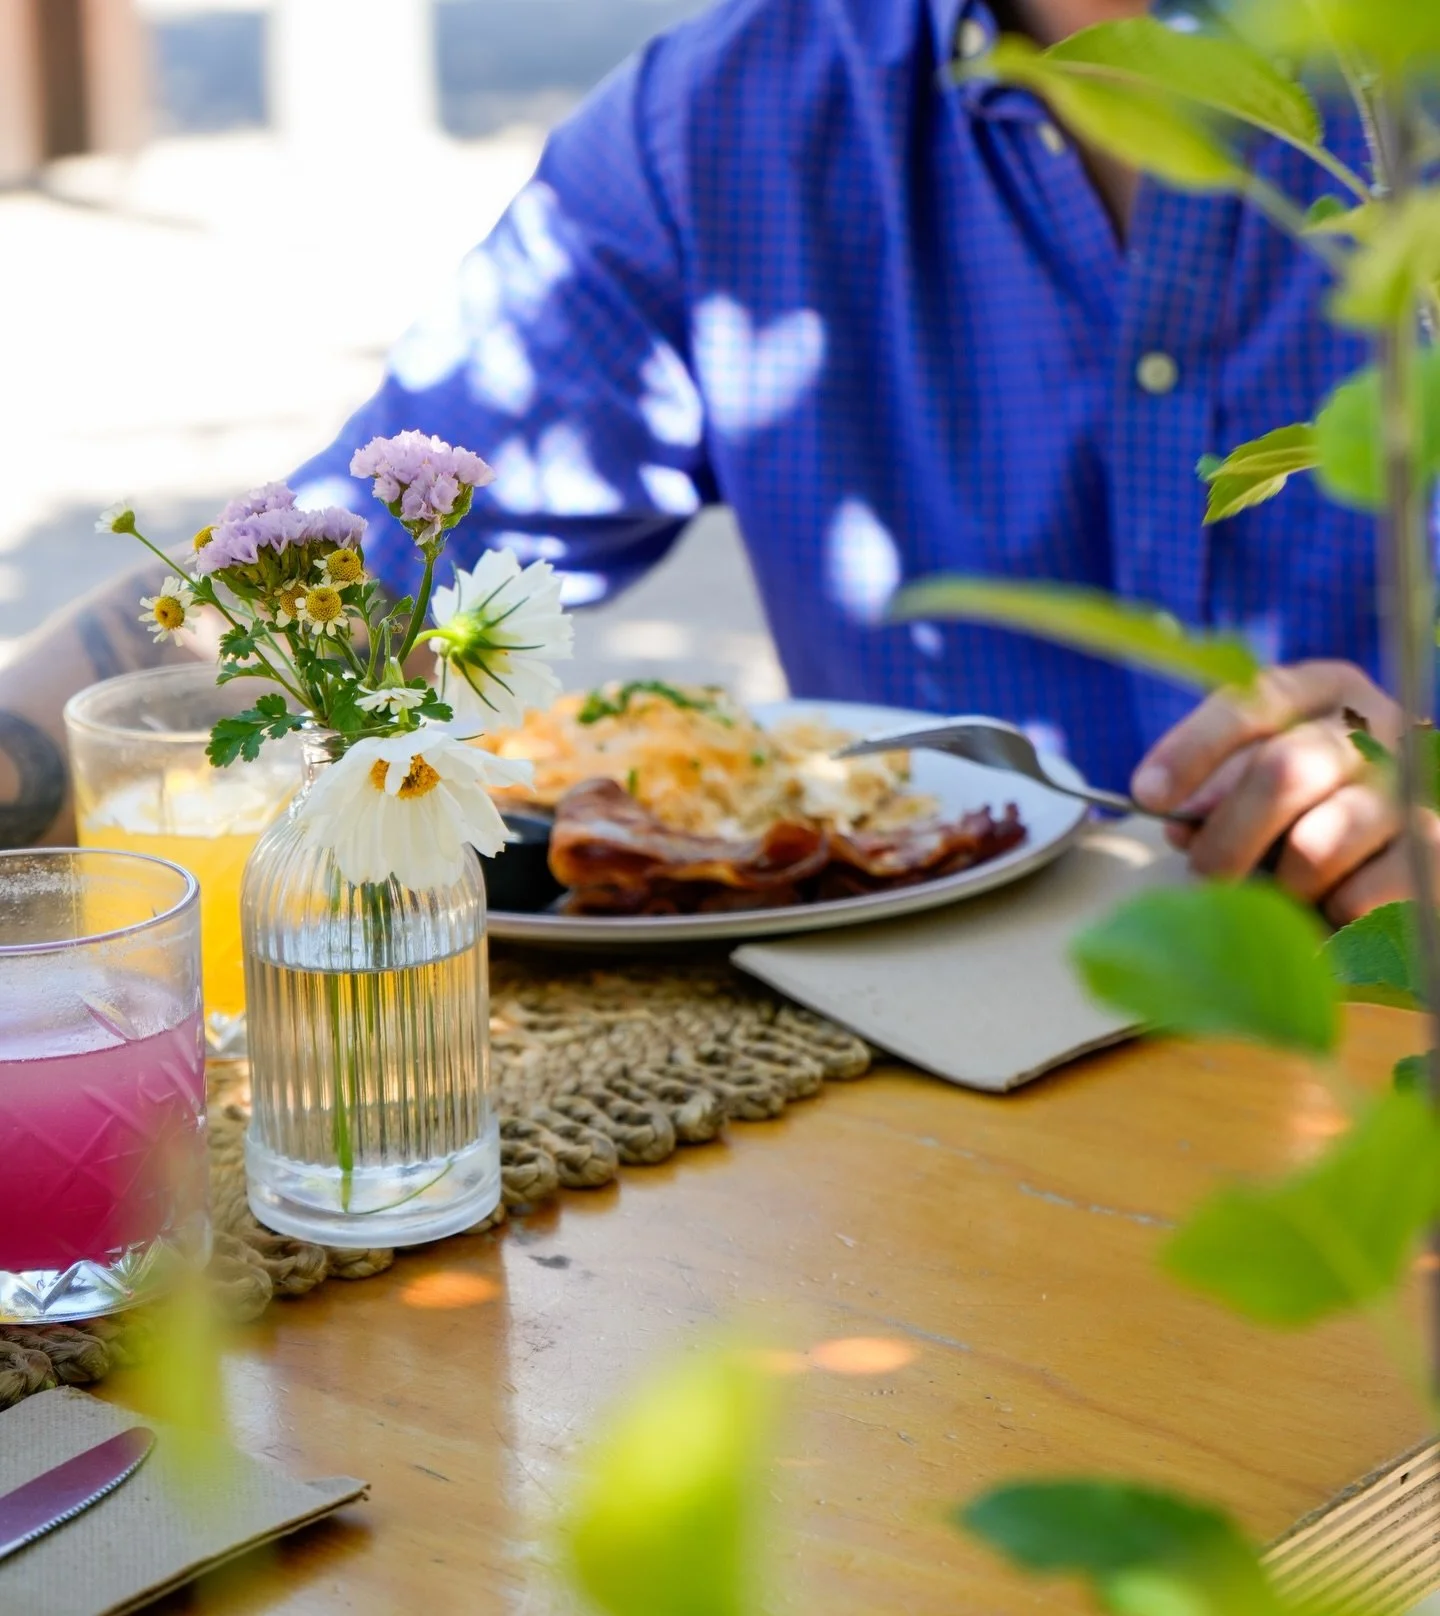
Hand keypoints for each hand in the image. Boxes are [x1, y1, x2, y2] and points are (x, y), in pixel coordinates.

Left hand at [1130, 660, 1439, 923]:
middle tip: (1205, 875)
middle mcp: (1376, 725)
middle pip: (1281, 773)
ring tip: (1283, 892)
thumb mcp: (1258, 782)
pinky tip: (1333, 906)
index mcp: (1322, 689)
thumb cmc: (1307, 808)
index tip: (1149, 796)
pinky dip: (1327, 915)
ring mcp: (1412, 787)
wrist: (1394, 849)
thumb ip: (1216, 792)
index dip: (1193, 750)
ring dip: (1280, 884)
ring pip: (1317, 845)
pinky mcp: (1435, 849)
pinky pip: (1356, 897)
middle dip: (1226, 837)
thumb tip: (1182, 822)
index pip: (1251, 703)